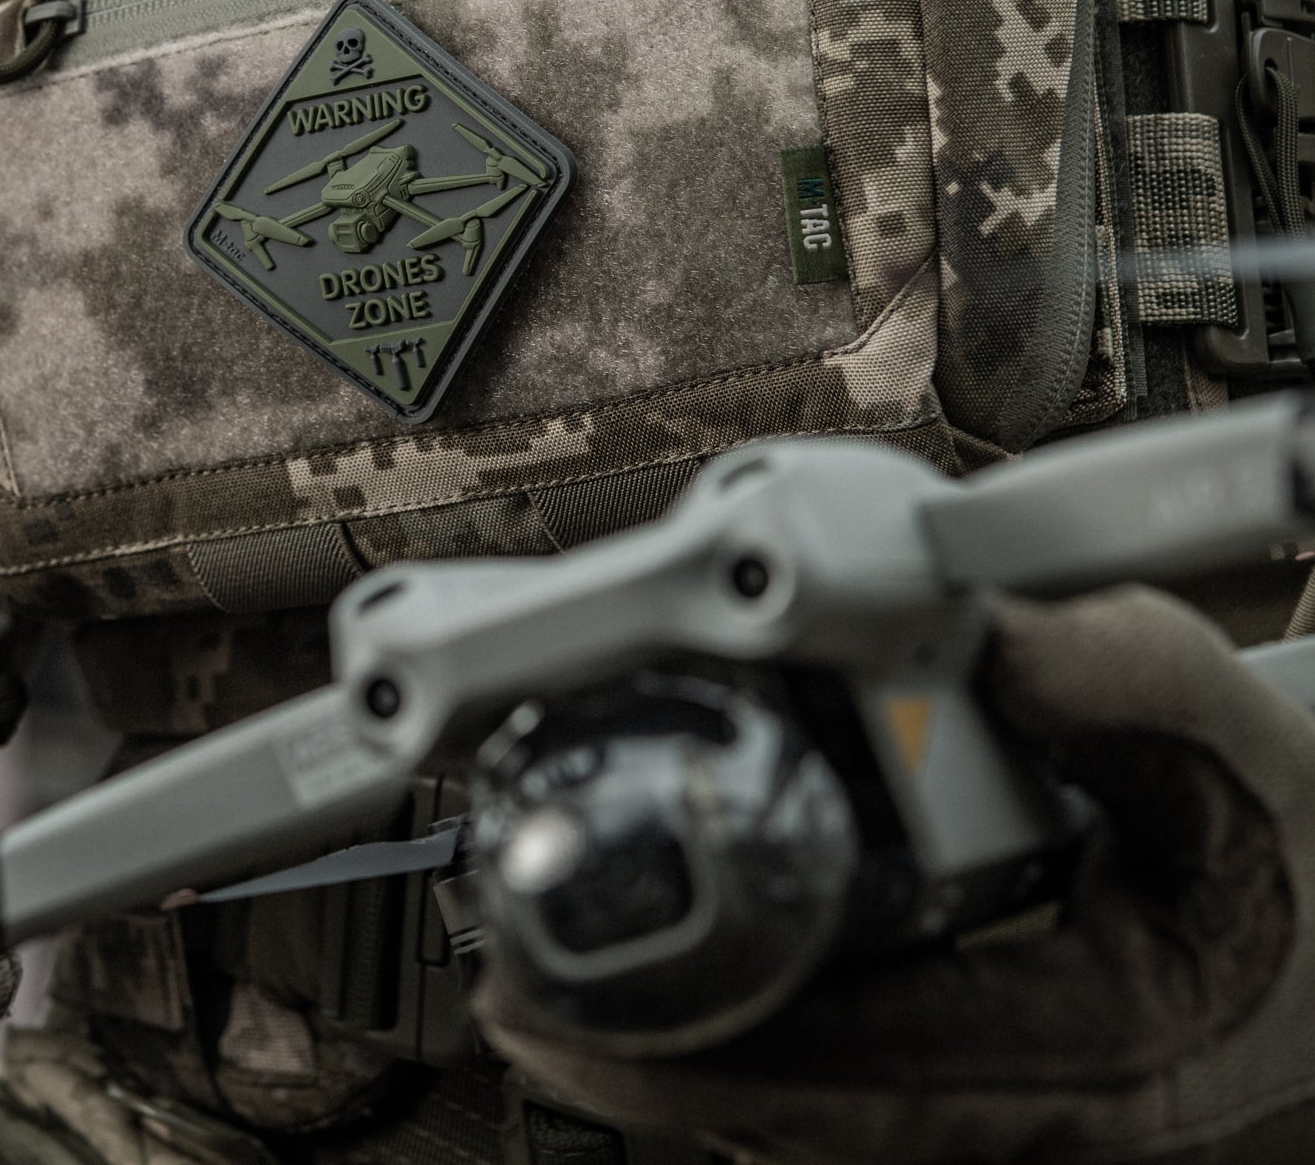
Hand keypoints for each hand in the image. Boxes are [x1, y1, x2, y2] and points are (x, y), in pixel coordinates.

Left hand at [479, 588, 1314, 1164]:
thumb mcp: (1231, 743)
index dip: (691, 1047)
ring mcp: (1003, 1120)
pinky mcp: (979, 1091)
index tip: (560, 1011)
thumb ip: (1124, 677)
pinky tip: (672, 998)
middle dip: (643, 1068)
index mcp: (1088, 1051)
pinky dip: (747, 1052)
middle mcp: (1033, 1118)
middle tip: (513, 999)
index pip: (851, 1073)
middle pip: (798, 1117)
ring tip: (556, 999)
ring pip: (811, 1122)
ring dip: (680, 1062)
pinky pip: (843, 1097)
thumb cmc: (1286, 851)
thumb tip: (988, 634)